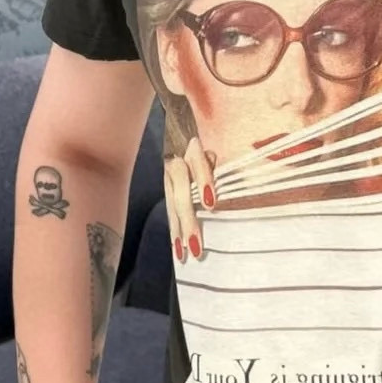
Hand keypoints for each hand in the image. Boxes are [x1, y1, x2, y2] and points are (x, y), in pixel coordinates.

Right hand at [165, 135, 215, 261]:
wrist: (178, 129)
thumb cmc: (205, 143)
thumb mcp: (212, 147)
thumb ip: (214, 163)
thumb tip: (215, 185)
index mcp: (191, 147)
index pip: (196, 163)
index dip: (202, 182)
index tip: (210, 204)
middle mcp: (175, 162)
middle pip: (180, 192)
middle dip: (188, 219)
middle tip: (197, 245)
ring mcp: (168, 175)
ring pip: (171, 204)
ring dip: (178, 230)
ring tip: (184, 254)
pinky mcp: (166, 187)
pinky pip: (169, 210)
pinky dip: (174, 229)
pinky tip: (177, 248)